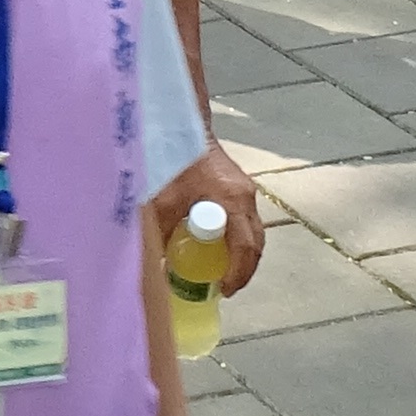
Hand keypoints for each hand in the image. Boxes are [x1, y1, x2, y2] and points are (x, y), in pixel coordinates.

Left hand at [152, 147, 263, 292]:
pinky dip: (237, 240)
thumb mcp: (163, 201)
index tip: (222, 290)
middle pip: (255, 243)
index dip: (237, 273)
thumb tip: (159, 266)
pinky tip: (220, 248)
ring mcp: (246, 192)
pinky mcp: (239, 188)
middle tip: (226, 288)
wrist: (182, 125)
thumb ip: (163, 233)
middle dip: (244, 270)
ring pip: (254, 233)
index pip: (244, 247)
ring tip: (224, 274)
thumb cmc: (174, 161)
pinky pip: (246, 222)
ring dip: (242, 256)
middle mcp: (246, 198)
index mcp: (233, 201)